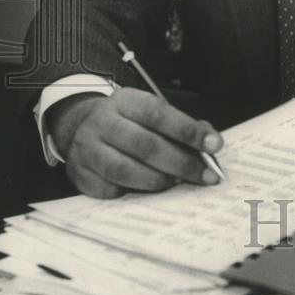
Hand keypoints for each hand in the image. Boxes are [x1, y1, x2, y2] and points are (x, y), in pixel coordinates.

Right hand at [47, 87, 223, 197]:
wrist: (81, 129)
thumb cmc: (128, 123)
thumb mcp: (151, 112)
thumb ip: (181, 125)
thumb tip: (210, 142)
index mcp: (125, 101)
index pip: (159, 114)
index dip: (188, 130)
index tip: (213, 144)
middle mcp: (102, 122)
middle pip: (145, 145)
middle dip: (181, 162)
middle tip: (204, 175)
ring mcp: (88, 149)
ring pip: (126, 170)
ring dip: (159, 180)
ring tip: (178, 182)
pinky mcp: (81, 175)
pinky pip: (111, 190)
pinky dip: (134, 192)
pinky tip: (150, 191)